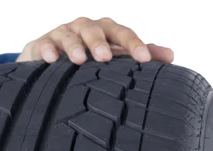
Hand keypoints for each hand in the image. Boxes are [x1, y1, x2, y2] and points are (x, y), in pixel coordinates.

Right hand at [16, 16, 173, 64]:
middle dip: (100, 42)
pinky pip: (43, 45)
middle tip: (105, 58)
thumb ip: (142, 55)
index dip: (134, 45)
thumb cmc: (93, 58)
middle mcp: (85, 28)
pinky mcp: (41, 44)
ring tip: (79, 60)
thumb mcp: (117, 57)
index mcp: (107, 31)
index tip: (144, 60)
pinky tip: (52, 60)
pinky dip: (47, 50)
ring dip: (74, 46)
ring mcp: (63, 34)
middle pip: (94, 30)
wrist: (57, 61)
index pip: (123, 34)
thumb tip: (171, 56)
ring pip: (69, 35)